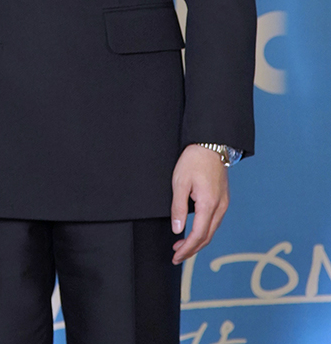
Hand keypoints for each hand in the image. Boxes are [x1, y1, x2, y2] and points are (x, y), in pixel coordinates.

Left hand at [171, 144, 228, 264]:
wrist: (211, 144)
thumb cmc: (194, 160)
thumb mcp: (180, 182)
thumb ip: (178, 208)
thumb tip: (178, 230)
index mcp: (209, 204)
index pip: (198, 235)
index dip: (187, 249)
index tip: (176, 256)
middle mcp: (220, 207)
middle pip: (207, 237)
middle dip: (192, 249)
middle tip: (177, 255)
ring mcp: (224, 203)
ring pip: (212, 230)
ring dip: (198, 241)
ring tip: (182, 245)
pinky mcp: (223, 199)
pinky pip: (215, 221)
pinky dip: (204, 231)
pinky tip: (195, 230)